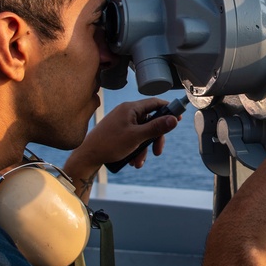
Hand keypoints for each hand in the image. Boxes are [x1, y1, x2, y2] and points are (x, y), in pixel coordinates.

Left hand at [64, 98, 178, 176]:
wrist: (87, 156)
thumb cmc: (109, 144)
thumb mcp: (136, 137)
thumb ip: (156, 127)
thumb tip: (174, 119)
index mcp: (131, 108)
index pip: (155, 103)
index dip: (168, 110)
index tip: (178, 119)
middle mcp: (126, 112)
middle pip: (150, 121)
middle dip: (154, 138)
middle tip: (158, 151)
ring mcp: (122, 122)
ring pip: (142, 133)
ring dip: (144, 148)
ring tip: (138, 162)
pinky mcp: (118, 131)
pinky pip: (133, 138)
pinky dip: (135, 149)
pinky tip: (132, 161)